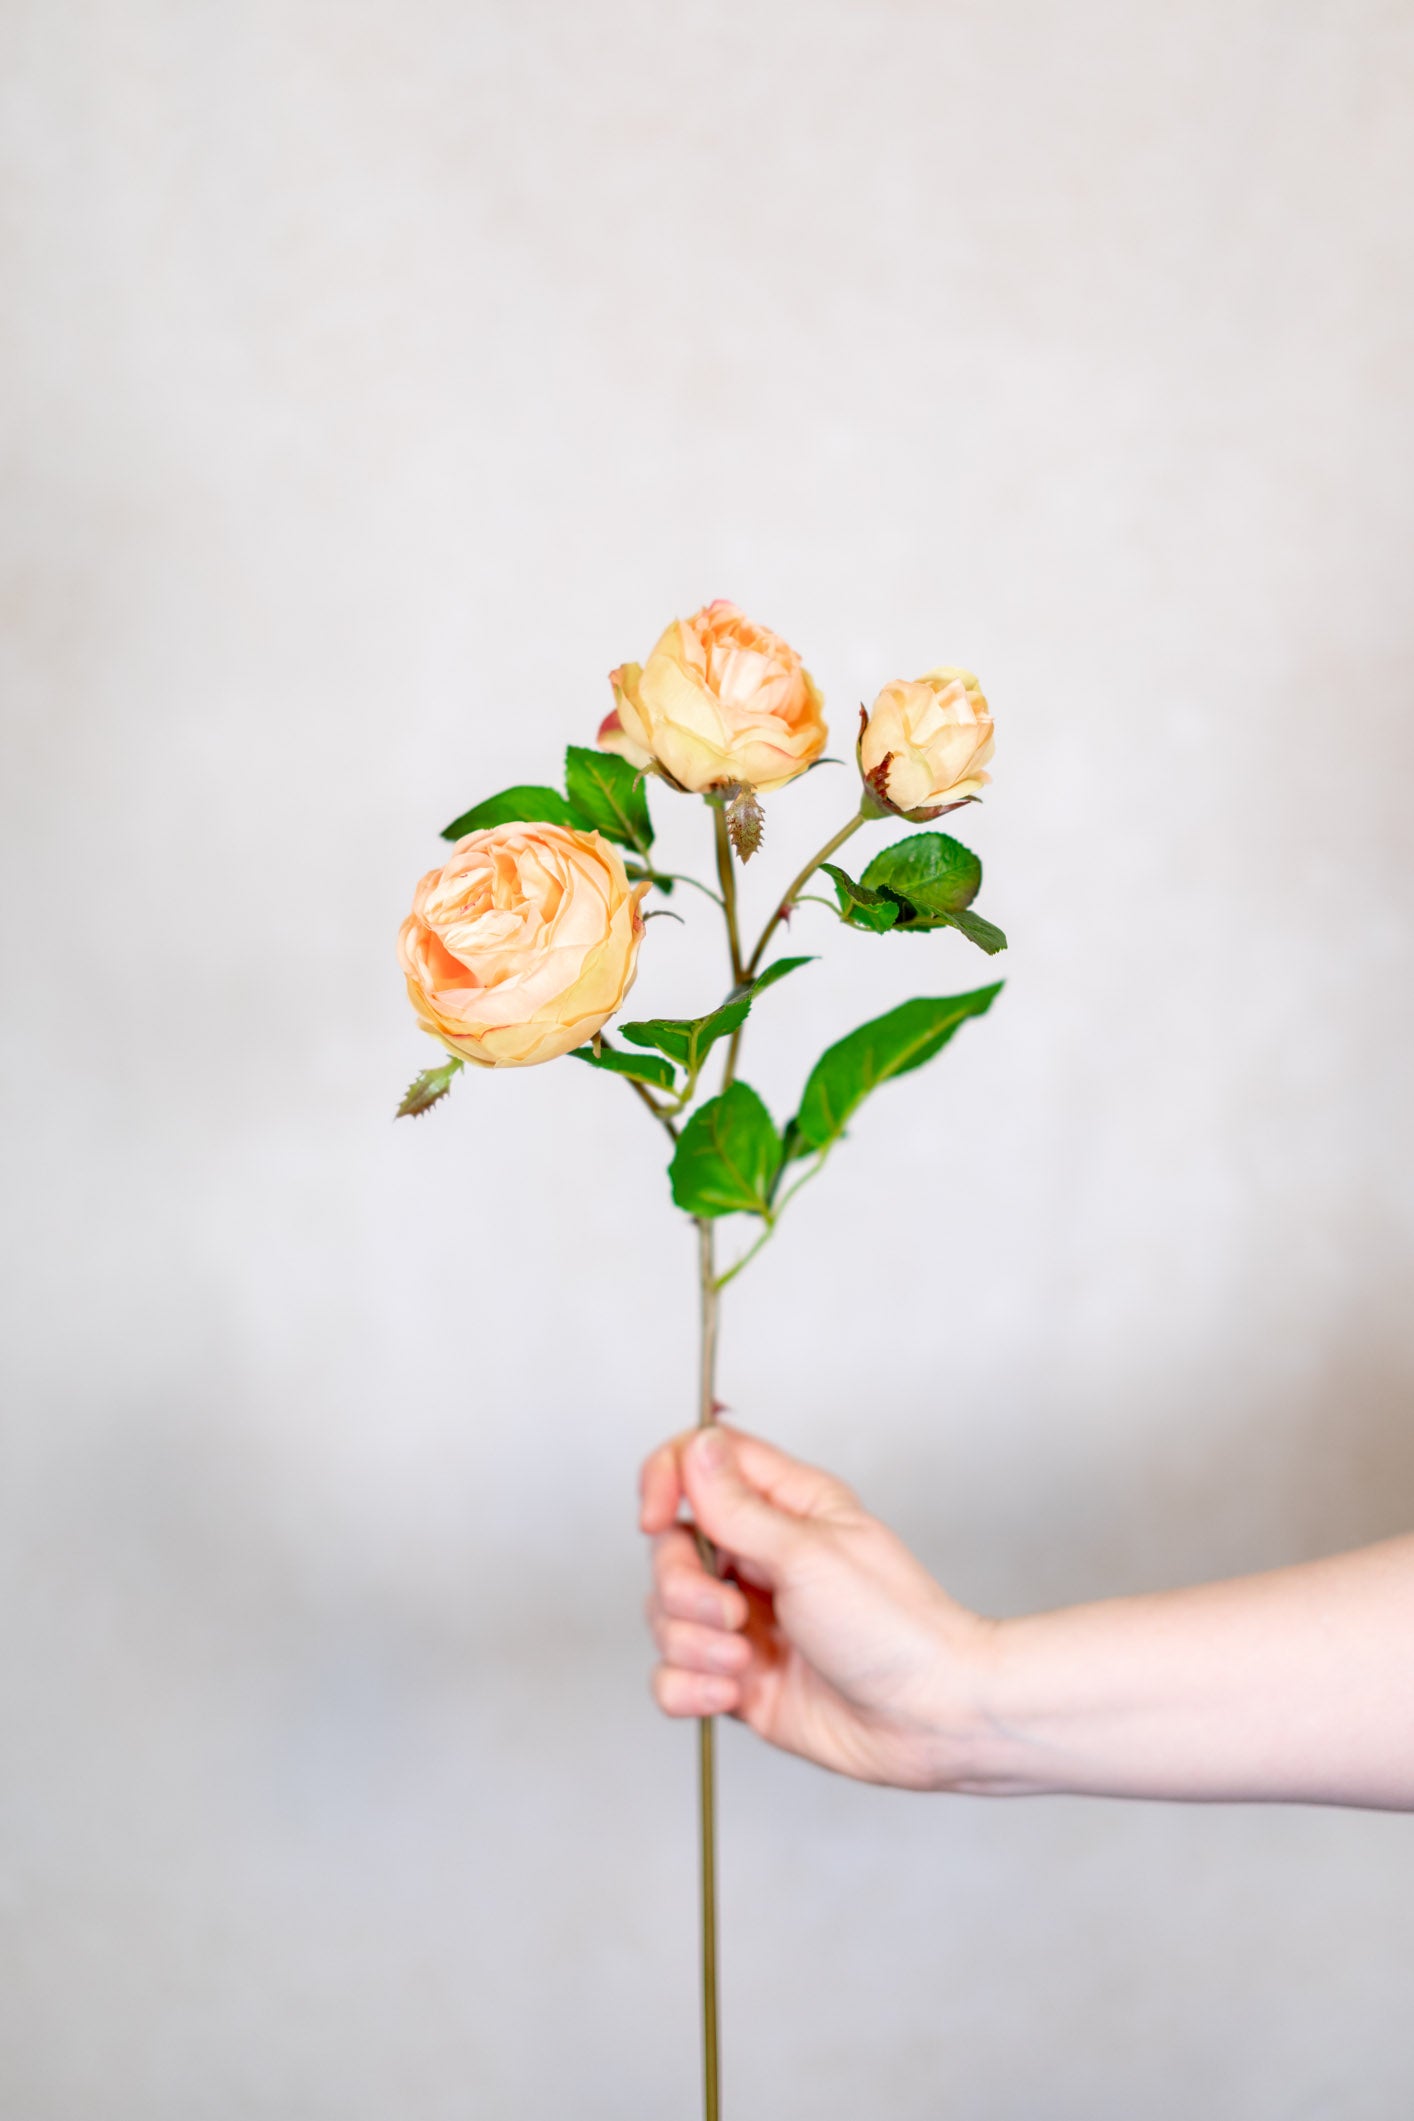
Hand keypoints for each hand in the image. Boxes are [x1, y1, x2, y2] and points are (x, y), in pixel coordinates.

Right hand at [639, 1424, 996, 1789]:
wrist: (928, 1718)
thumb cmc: (895, 1626)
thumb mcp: (808, 1554)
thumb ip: (737, 1508)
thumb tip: (696, 1449)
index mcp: (785, 1507)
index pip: (701, 1462)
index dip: (666, 1480)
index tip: (656, 1517)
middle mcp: (760, 1559)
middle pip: (670, 1548)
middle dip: (683, 1588)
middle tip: (730, 1613)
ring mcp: (746, 1622)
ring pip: (666, 1616)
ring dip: (692, 1644)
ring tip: (743, 1661)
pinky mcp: (737, 1678)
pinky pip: (672, 1677)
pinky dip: (688, 1689)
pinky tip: (730, 1694)